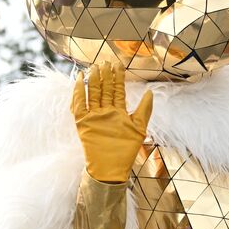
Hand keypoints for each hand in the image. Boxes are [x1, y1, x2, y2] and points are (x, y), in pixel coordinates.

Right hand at [70, 61, 152, 182]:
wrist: (111, 168)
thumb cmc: (126, 150)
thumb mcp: (139, 128)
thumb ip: (144, 110)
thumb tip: (149, 92)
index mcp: (118, 111)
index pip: (118, 90)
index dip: (118, 77)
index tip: (118, 64)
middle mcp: (105, 111)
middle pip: (104, 89)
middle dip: (105, 75)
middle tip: (104, 60)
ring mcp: (94, 116)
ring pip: (92, 93)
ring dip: (93, 80)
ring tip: (94, 66)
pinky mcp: (83, 123)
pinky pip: (79, 105)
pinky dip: (78, 92)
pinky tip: (80, 80)